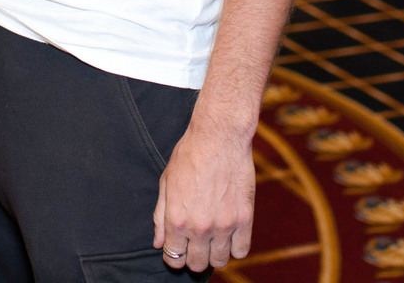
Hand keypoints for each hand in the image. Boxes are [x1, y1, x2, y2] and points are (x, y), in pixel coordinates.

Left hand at [153, 121, 255, 272]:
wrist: (219, 138)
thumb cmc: (189, 156)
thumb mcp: (166, 182)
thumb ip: (161, 216)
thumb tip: (159, 243)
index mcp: (177, 219)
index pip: (174, 258)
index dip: (173, 257)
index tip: (177, 250)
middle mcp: (200, 227)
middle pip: (197, 264)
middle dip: (192, 258)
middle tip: (194, 244)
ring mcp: (224, 225)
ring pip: (219, 261)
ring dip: (213, 254)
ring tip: (211, 239)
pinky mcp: (245, 219)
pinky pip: (241, 251)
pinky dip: (234, 247)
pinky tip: (228, 235)